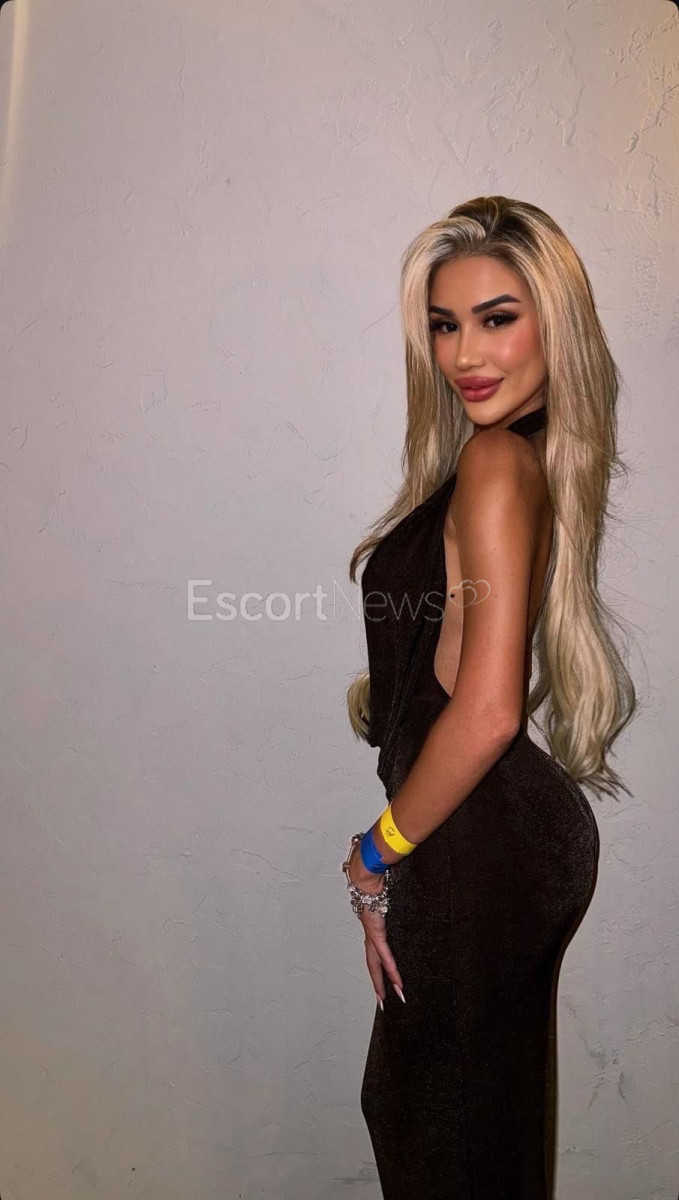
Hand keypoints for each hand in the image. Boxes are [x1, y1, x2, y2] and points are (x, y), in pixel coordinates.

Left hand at [347, 842, 404, 1007]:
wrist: (366, 873)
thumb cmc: (375, 879)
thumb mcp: (386, 894)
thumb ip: (390, 898)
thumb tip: (395, 895)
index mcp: (372, 926)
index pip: (375, 952)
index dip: (378, 968)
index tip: (382, 980)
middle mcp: (370, 933)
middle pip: (372, 964)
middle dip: (377, 983)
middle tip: (383, 1001)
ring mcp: (372, 934)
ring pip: (376, 964)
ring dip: (382, 982)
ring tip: (388, 999)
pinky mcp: (377, 932)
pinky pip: (385, 955)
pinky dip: (391, 969)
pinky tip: (397, 982)